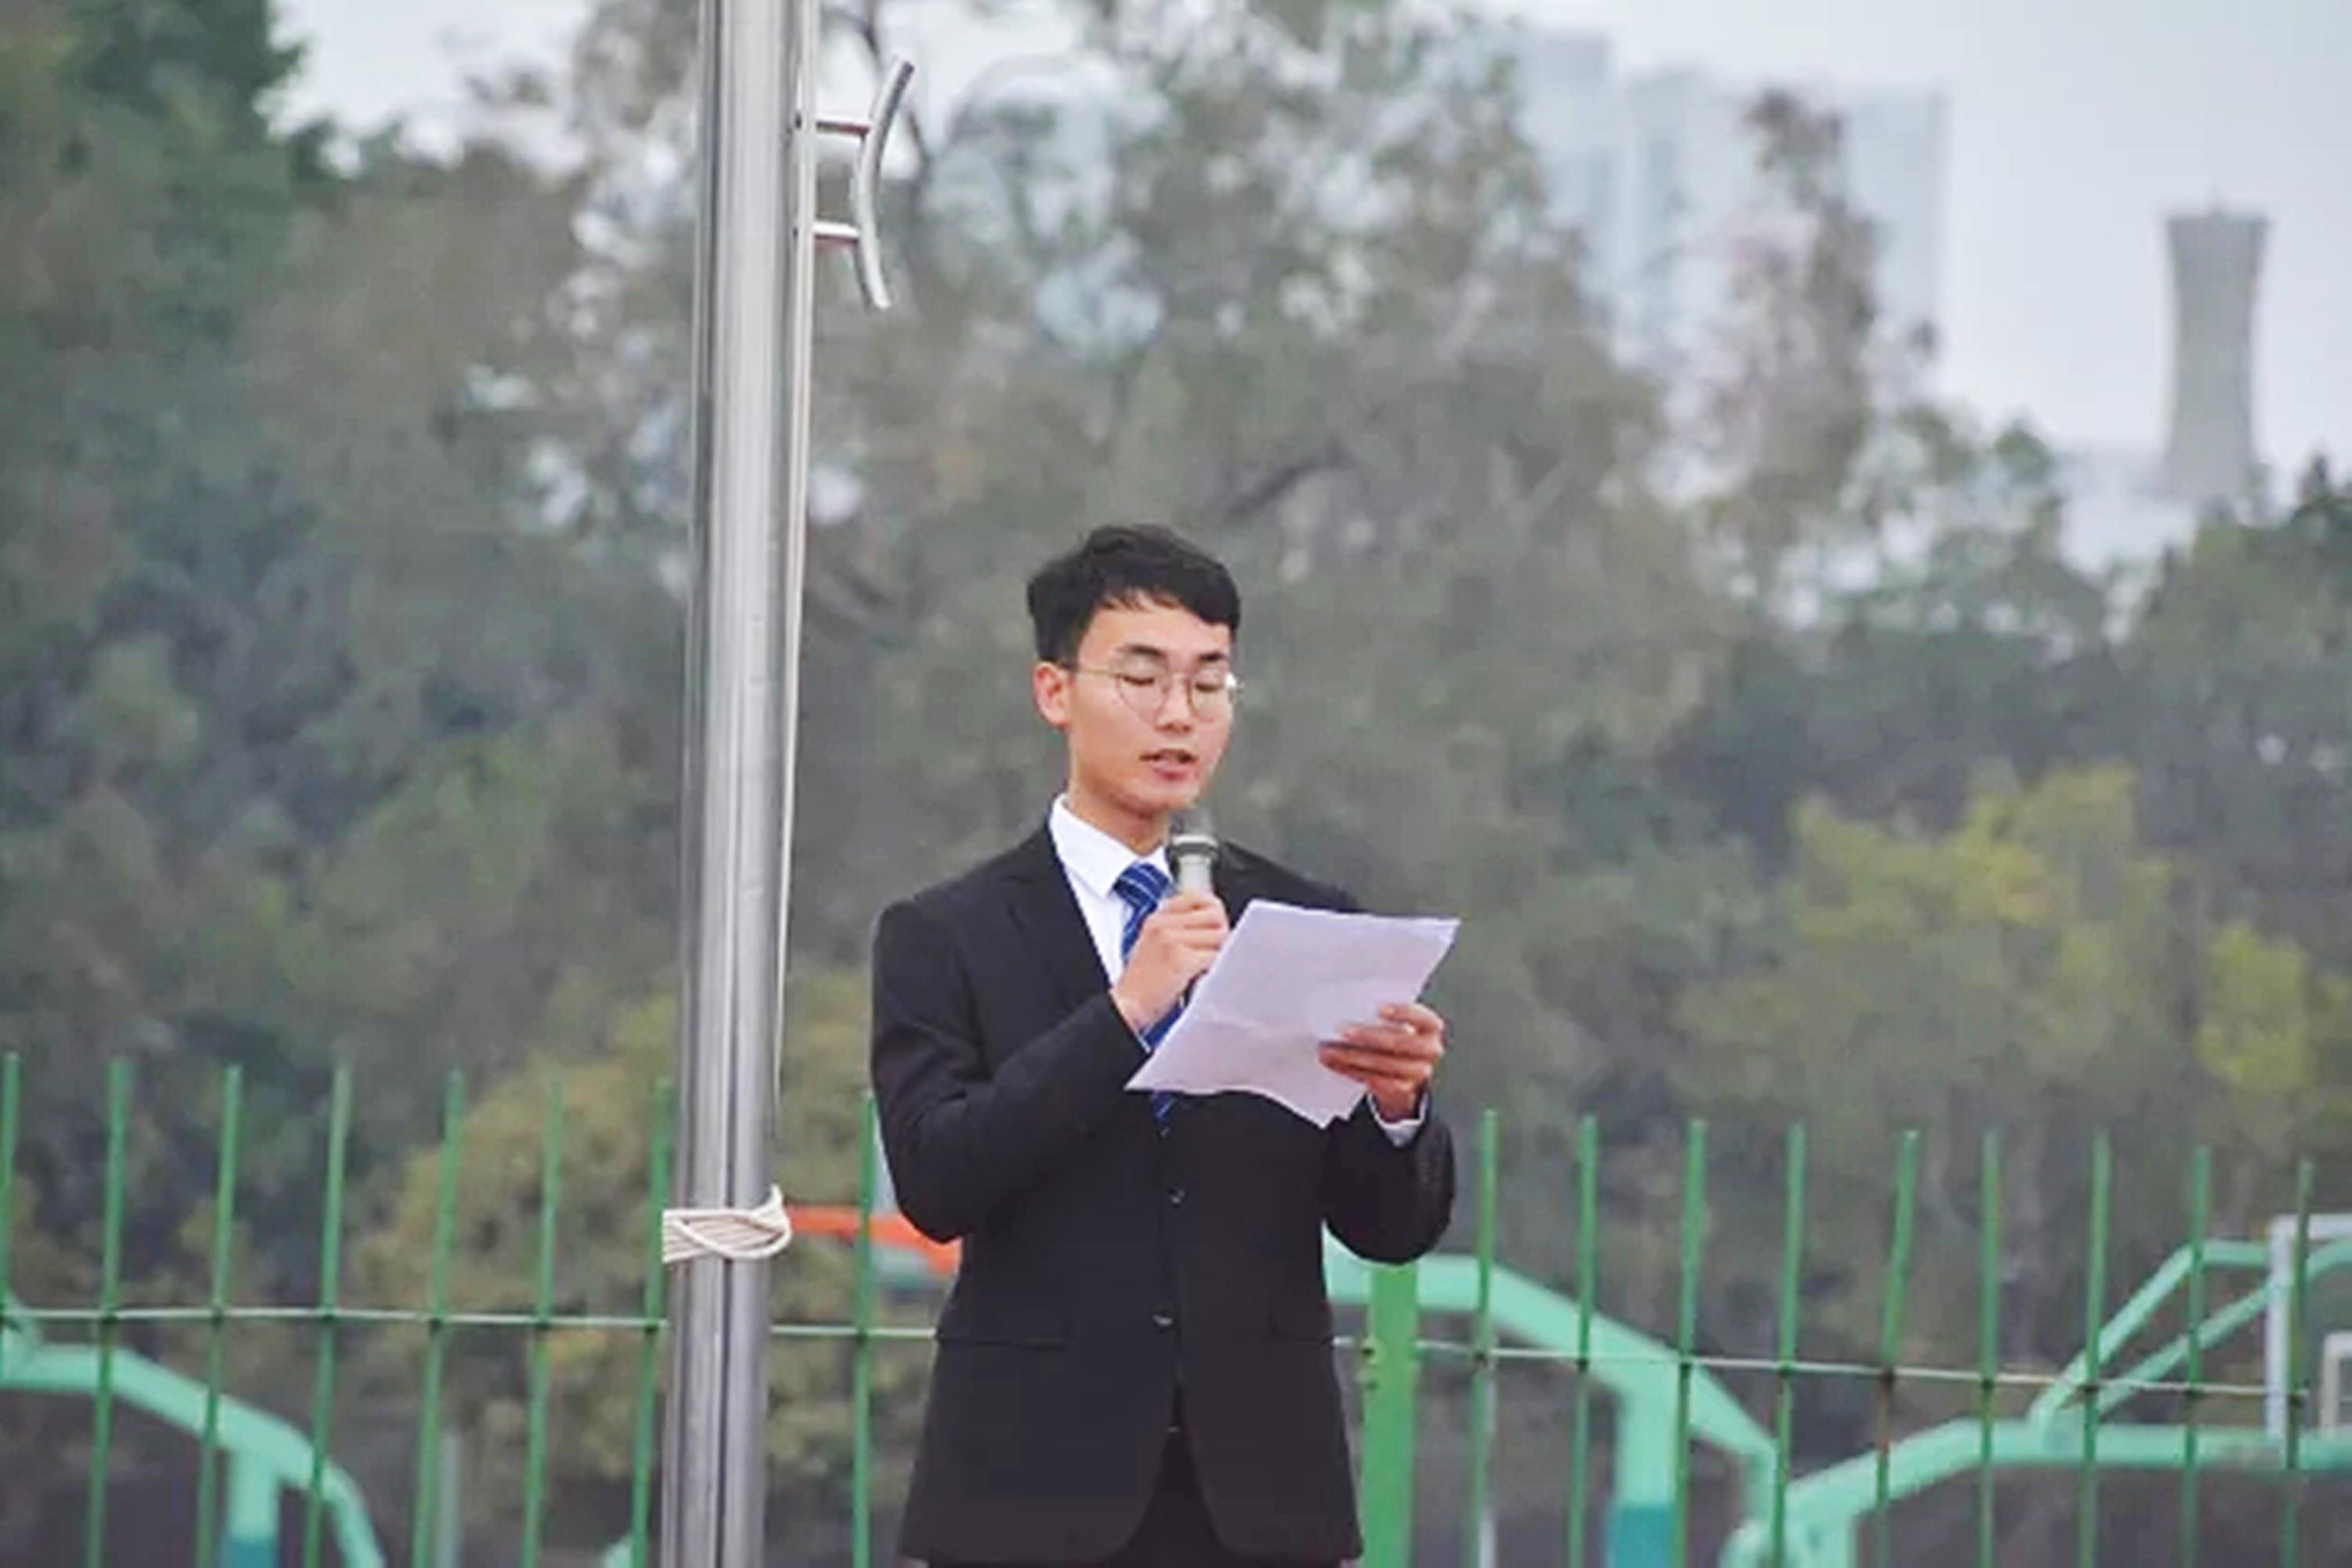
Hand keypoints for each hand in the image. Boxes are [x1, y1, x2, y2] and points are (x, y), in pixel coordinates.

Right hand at [1110, 892, 1227, 1033]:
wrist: (1126, 1006)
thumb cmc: (1142, 983)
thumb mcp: (1154, 945)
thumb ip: (1180, 929)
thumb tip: (1217, 924)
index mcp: (1157, 918)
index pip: (1200, 897)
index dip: (1214, 912)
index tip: (1214, 927)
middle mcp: (1163, 925)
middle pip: (1215, 915)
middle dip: (1220, 934)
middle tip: (1211, 952)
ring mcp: (1170, 940)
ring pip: (1219, 936)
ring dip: (1219, 953)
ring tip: (1205, 966)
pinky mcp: (1180, 960)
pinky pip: (1214, 957)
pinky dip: (1216, 968)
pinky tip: (1203, 976)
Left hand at [1319, 1002, 1445, 1121]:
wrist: (1405, 1072)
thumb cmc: (1396, 1037)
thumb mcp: (1397, 1023)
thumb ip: (1381, 1015)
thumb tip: (1350, 1006)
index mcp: (1430, 1026)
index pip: (1421, 1017)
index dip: (1401, 1012)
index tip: (1378, 1009)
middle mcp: (1430, 1049)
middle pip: (1399, 1043)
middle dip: (1368, 1037)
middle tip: (1342, 1031)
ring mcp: (1419, 1072)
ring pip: (1383, 1064)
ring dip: (1352, 1057)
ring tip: (1329, 1050)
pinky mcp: (1403, 1089)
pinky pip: (1375, 1081)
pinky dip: (1351, 1071)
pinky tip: (1335, 1063)